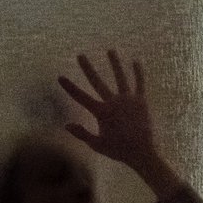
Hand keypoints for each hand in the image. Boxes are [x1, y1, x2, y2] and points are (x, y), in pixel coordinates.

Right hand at [58, 50, 159, 170]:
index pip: (81, 97)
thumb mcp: (97, 145)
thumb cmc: (118, 150)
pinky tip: (136, 61)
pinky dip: (138, 72)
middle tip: (80, 55)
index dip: (70, 87)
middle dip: (88, 68)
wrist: (142, 152)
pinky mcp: (141, 101)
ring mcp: (128, 100)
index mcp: (102, 112)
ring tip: (111, 50)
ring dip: (115, 63)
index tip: (60, 77)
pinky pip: (140, 83)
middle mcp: (114, 102)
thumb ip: (82, 134)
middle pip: (97, 82)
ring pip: (120, 77)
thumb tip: (66, 125)